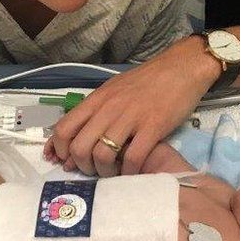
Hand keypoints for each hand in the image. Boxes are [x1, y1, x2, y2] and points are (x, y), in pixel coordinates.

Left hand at [46, 36, 220, 176]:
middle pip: (79, 147)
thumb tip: (74, 139)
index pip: (64, 128)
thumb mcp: (113, 90)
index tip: (65, 161)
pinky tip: (133, 171)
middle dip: (82, 166)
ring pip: (102, 155)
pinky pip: (133, 158)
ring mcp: (130, 117)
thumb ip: (94, 112)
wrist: (180, 68)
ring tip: (113, 172)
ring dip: (104, 172)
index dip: (59, 150)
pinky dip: (129, 171)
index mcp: (96, 99)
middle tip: (93, 169)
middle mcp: (109, 108)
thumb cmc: (146, 81)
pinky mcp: (153, 127)